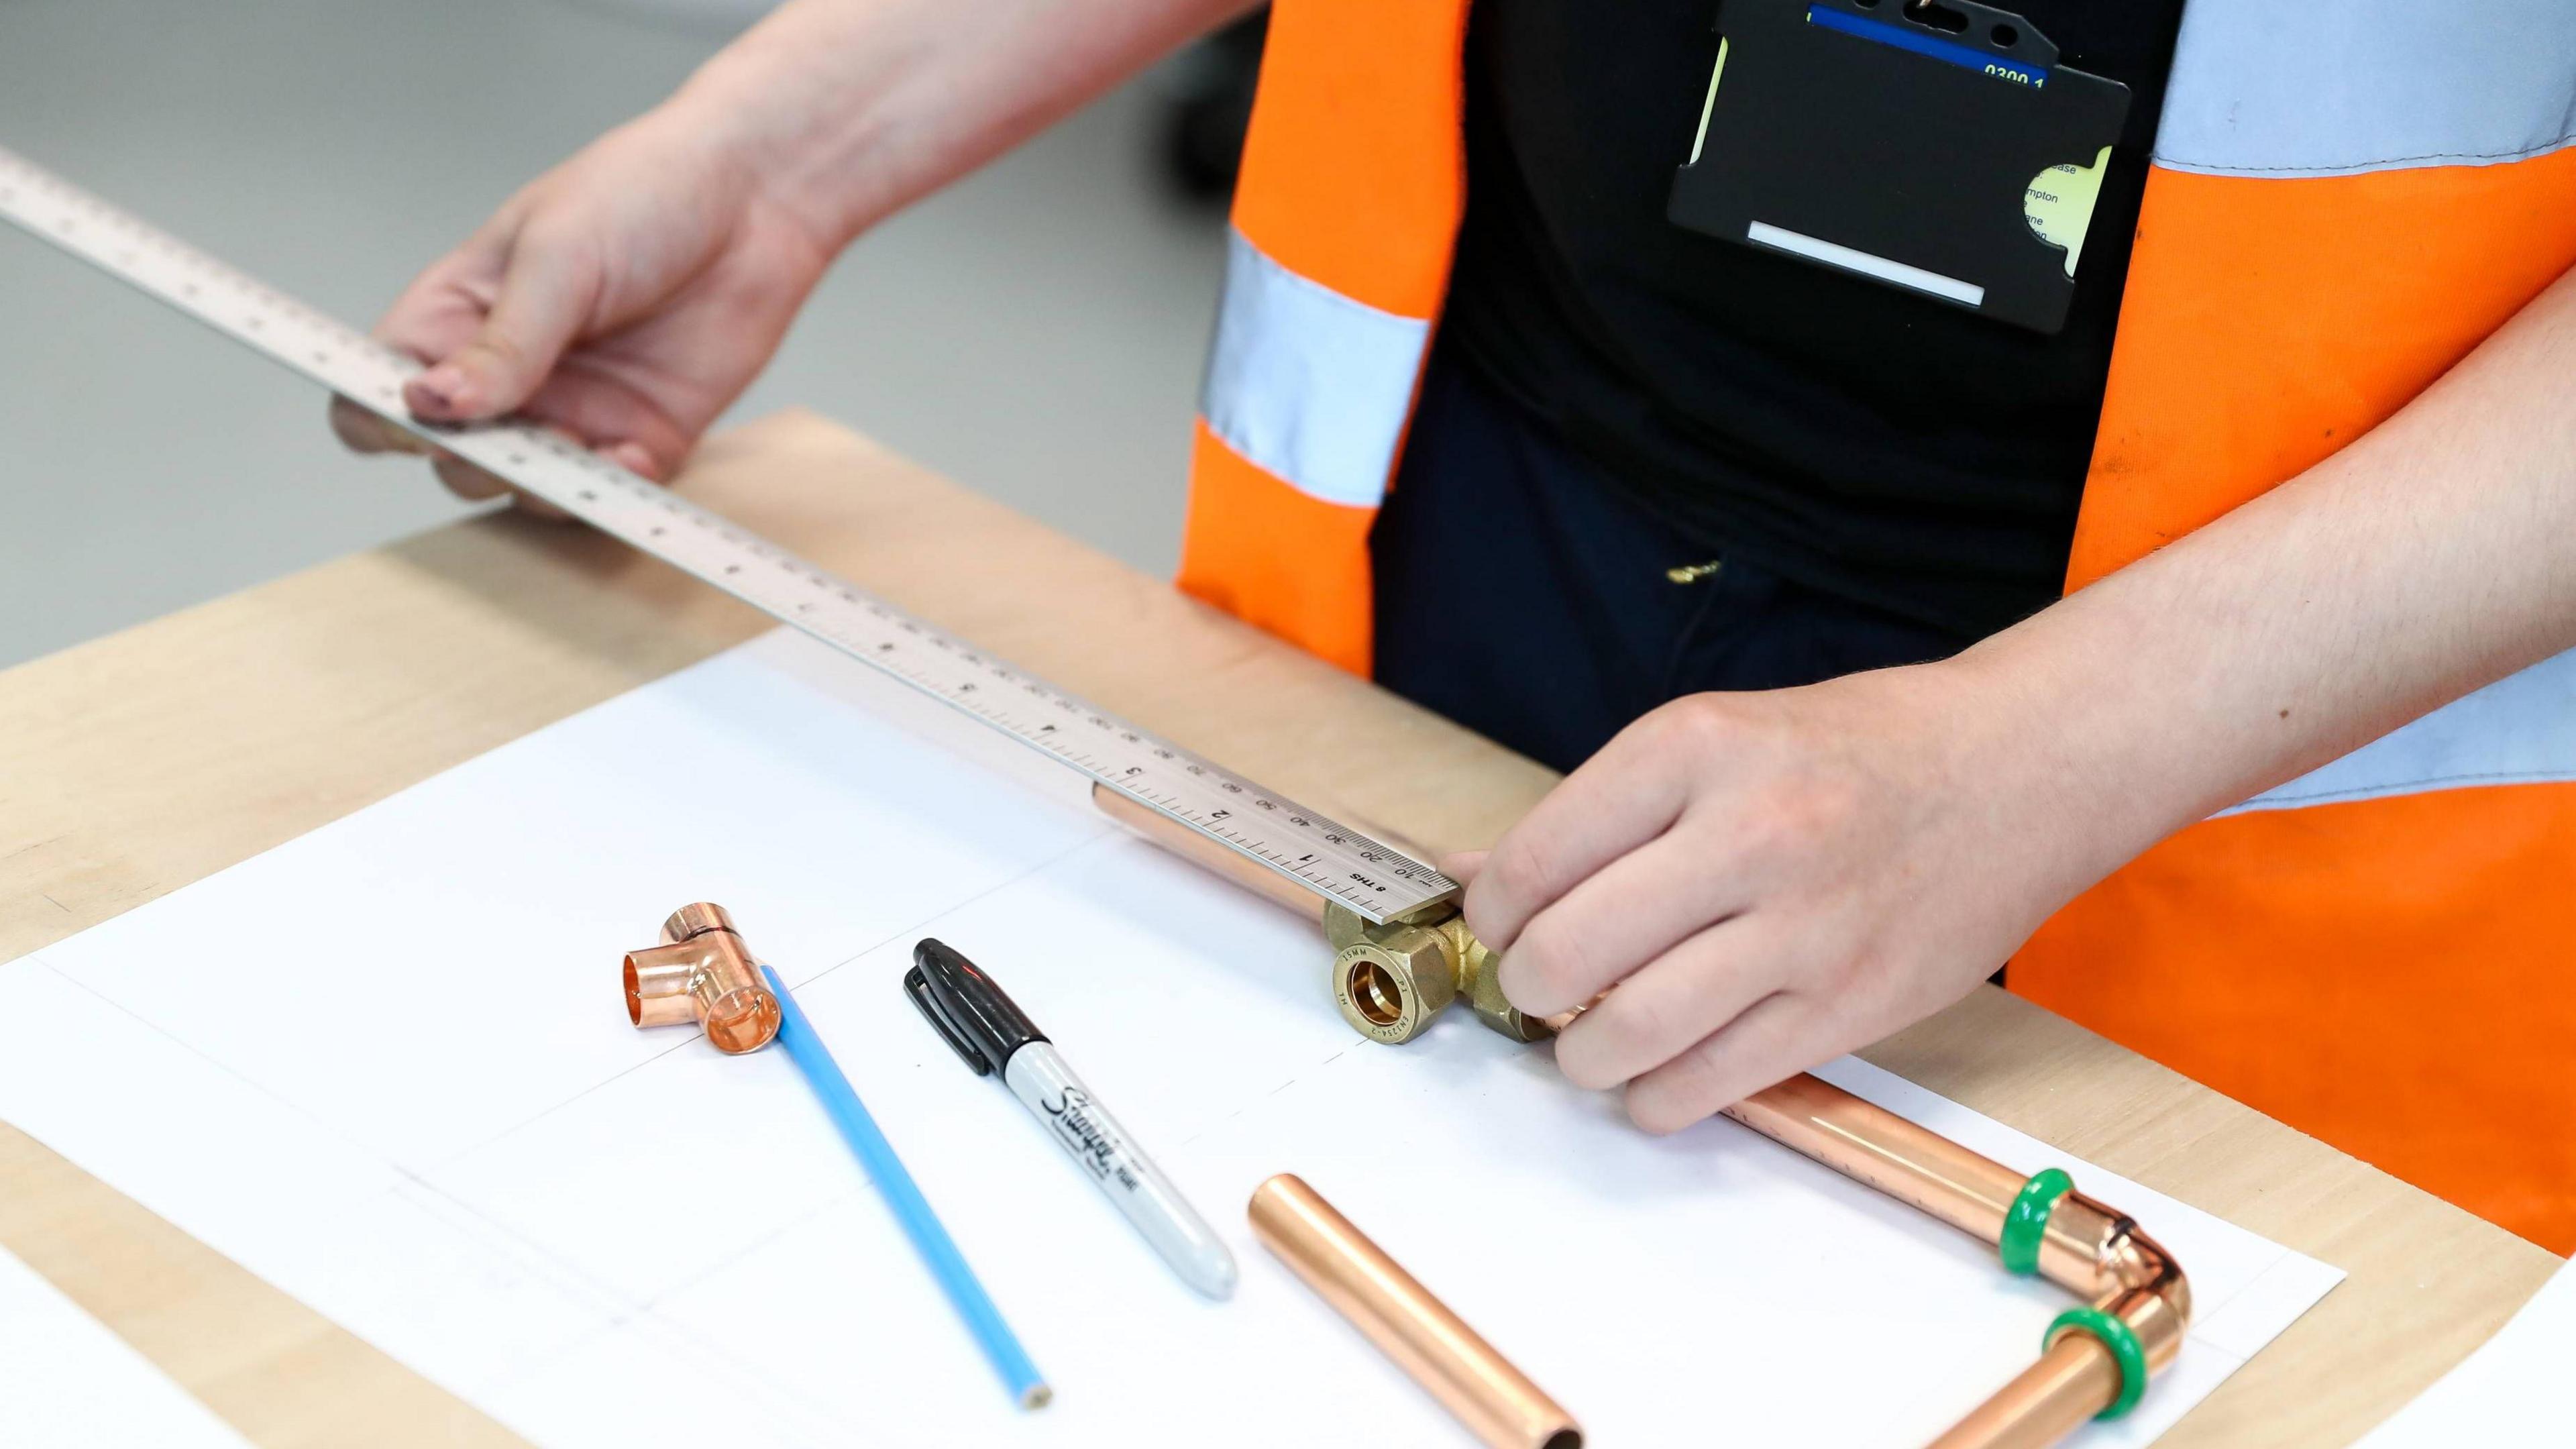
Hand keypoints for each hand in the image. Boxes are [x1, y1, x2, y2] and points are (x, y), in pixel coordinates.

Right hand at [329, 106, 835, 504]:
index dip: (378, 417)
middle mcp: (506, 377)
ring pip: (528, 489)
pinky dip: (614, 494)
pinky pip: (612, 494)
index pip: (377, 387)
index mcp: (455, 317)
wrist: (754, 198)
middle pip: (450, 457)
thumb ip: (504, 340)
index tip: (416, 414)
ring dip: (543, 487)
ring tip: (574, 453)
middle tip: (511, 437)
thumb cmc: (642, 193)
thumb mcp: (558, 254)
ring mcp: (573, 412)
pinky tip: (631, 457)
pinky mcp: (640, 437)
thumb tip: (434, 402)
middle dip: (472, 461)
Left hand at [1456, 664, 2102, 1132]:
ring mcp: (1806, 927)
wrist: (2018, 769)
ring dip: (1582, 1053)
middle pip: (1570, 951)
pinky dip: (1655, 1096)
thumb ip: (1590, 815)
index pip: (1537, 857)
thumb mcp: (1712, 741)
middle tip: (1539, 981)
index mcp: (1696, 748)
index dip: (1495, 909)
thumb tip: (1464, 874)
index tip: (1503, 921)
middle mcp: (1751, 833)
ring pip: (1629, 1031)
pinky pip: (1708, 1082)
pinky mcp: (1850, 1005)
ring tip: (1590, 1036)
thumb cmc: (1856, 752)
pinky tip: (1656, 1070)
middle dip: (1525, 984)